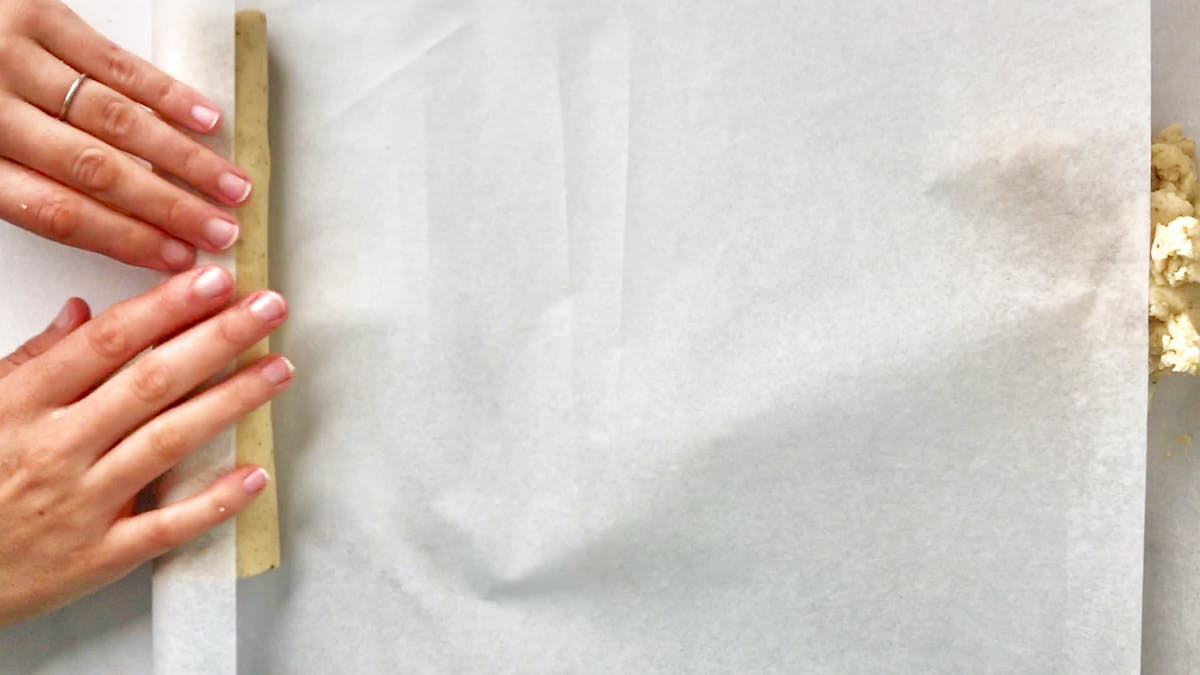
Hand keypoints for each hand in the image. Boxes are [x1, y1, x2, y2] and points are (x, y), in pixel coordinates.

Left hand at [0, 0, 251, 269]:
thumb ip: (30, 190)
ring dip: (186, 158)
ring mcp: (14, 58)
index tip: (177, 258)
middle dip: (171, 207)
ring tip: (231, 186)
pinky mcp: (38, 15)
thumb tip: (122, 231)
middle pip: (98, 171)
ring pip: (117, 120)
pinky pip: (114, 62)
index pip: (59, 213)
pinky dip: (167, 93)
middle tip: (220, 230)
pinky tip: (207, 121)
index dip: (127, 240)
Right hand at [0, 267, 291, 626]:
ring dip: (231, 401)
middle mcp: (58, 449)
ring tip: (278, 369)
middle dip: (217, 339)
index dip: (166, 307)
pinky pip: (167, 526)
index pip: (108, 343)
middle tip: (268, 309)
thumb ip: (33, 359)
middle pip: (150, 382)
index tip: (214, 280)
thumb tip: (84, 311)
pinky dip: (215, 501)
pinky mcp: (100, 556)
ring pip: (168, 442)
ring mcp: (82, 504)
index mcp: (24, 405)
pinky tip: (255, 473)